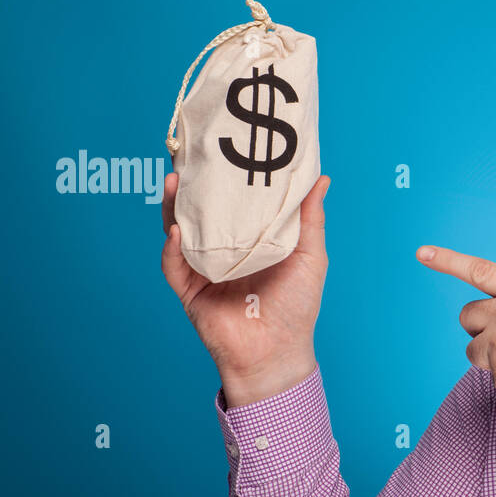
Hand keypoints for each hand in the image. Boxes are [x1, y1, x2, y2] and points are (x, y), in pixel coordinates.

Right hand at [160, 172, 331, 407]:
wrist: (277, 352)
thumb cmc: (297, 306)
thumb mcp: (309, 255)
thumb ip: (310, 218)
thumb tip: (322, 177)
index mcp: (250, 237)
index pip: (233, 200)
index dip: (225, 175)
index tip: (223, 143)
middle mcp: (223, 248)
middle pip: (200, 209)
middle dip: (191, 182)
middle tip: (188, 152)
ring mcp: (203, 267)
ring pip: (179, 230)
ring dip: (173, 205)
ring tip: (174, 178)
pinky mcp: (189, 289)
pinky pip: (174, 264)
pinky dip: (174, 246)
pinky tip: (177, 229)